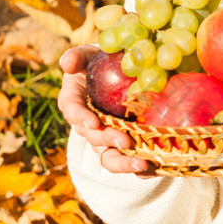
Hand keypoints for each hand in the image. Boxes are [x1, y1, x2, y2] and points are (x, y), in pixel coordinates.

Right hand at [58, 46, 151, 174]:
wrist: (116, 71)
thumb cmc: (99, 61)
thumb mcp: (88, 55)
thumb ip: (77, 57)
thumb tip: (67, 63)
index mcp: (74, 100)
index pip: (72, 110)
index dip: (80, 118)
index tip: (93, 122)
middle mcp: (87, 123)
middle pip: (93, 138)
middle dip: (108, 141)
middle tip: (124, 141)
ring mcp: (105, 136)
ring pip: (109, 156)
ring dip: (123, 162)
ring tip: (142, 165)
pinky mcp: (123, 143)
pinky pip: (128, 158)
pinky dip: (139, 168)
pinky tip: (155, 169)